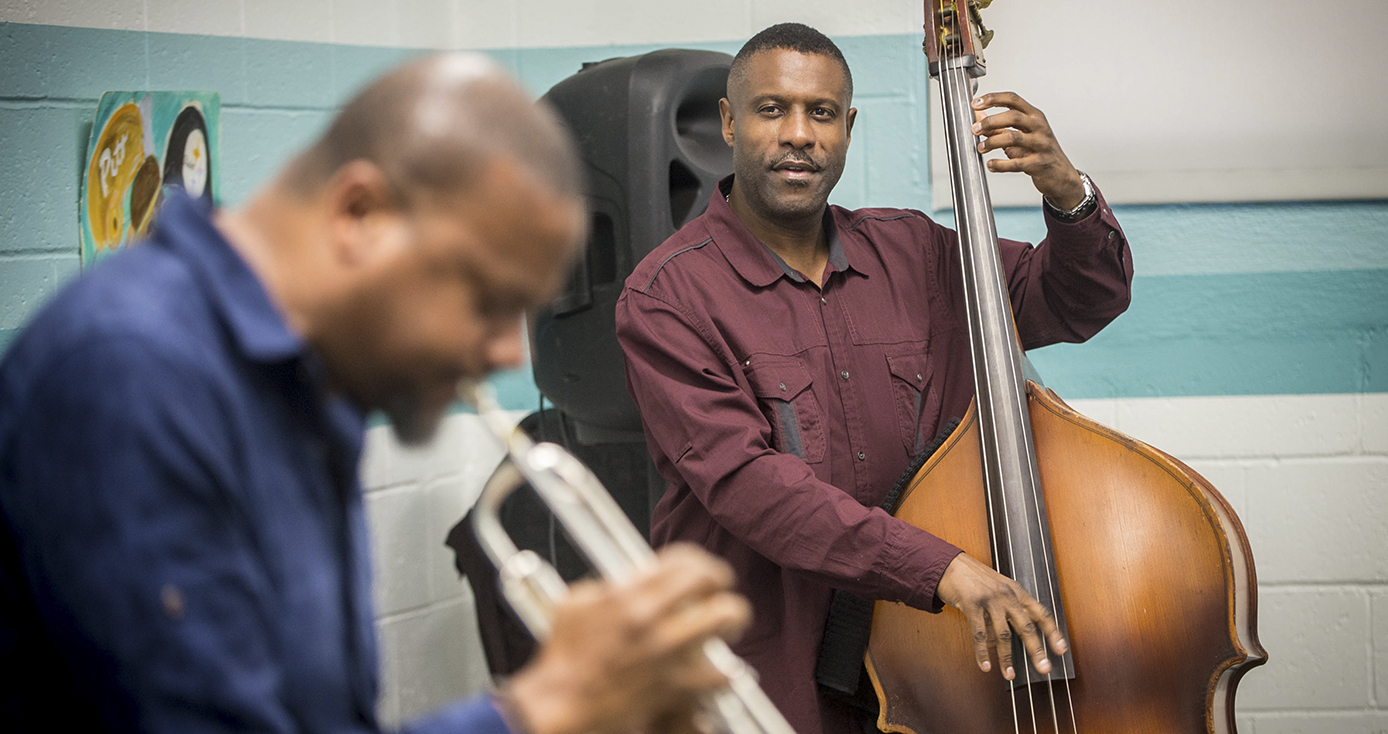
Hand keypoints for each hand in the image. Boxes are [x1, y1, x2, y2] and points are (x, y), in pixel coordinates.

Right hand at [505, 544, 751, 733]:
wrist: (561, 705)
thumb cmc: (564, 659)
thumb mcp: (575, 605)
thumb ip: (606, 587)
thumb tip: (628, 581)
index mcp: (625, 594)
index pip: (680, 559)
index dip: (699, 561)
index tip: (701, 571)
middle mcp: (649, 617)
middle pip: (707, 580)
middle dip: (720, 582)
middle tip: (719, 593)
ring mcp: (666, 651)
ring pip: (724, 618)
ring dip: (732, 618)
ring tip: (729, 625)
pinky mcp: (675, 686)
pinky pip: (720, 673)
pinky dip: (724, 671)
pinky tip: (719, 669)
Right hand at [935, 551, 1067, 680]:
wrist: (949, 564)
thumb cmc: (973, 578)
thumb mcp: (997, 589)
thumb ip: (1005, 612)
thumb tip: (1004, 641)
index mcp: (1016, 591)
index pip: (1041, 613)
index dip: (1053, 632)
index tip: (1061, 650)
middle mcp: (1006, 595)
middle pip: (1026, 626)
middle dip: (1036, 650)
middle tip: (1043, 668)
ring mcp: (989, 600)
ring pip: (1003, 634)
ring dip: (1006, 657)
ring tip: (1009, 675)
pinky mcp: (971, 604)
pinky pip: (979, 633)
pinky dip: (982, 652)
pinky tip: (985, 665)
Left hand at [970, 92, 1084, 209]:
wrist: (1060, 175)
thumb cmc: (1040, 152)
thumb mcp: (1020, 135)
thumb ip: (998, 127)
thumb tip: (978, 116)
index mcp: (1034, 116)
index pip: (1013, 99)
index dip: (993, 99)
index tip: (976, 103)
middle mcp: (1039, 127)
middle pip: (1013, 116)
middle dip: (990, 121)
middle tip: (975, 129)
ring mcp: (1041, 145)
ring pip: (1014, 138)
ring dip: (992, 142)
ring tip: (981, 148)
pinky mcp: (1039, 163)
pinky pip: (1017, 163)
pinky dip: (1000, 165)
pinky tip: (991, 165)